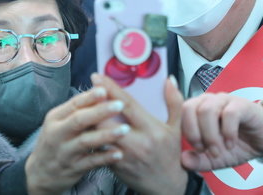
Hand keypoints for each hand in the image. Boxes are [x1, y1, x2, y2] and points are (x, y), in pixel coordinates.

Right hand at [25, 87, 127, 194]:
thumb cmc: (56, 141)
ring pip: (85, 141)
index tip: (105, 89)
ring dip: (106, 135)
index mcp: (55, 118)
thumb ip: (78, 109)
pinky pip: (90, 162)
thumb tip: (102, 90)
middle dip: (100, 112)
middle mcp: (58, 133)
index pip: (73, 104)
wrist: (40, 174)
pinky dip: (105, 158)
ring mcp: (65, 152)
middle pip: (79, 120)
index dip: (90, 97)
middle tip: (120, 105)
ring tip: (125, 130)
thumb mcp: (59, 123)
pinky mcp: (72, 168)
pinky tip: (119, 154)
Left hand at [91, 73, 186, 194]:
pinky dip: (93, 136)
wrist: (167, 187)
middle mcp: (136, 143)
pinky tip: (89, 128)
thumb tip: (170, 81)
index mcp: (151, 129)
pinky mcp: (114, 166)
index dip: (110, 89)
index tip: (98, 77)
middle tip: (87, 92)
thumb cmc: (171, 156)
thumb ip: (174, 102)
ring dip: (91, 120)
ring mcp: (123, 156)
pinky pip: (99, 148)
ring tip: (85, 108)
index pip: (126, 104)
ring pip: (99, 134)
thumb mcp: (177, 128)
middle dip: (94, 104)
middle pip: (106, 120)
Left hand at [181, 93, 262, 170]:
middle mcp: (209, 101)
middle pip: (189, 107)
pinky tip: (231, 143)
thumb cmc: (237, 143)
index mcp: (198, 109)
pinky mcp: (242, 105)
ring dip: (210, 135)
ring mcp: (225, 101)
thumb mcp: (215, 159)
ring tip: (218, 149)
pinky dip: (228, 132)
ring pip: (207, 110)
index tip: (197, 149)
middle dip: (195, 133)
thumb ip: (198, 161)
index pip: (181, 112)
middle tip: (206, 150)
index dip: (186, 132)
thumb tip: (183, 160)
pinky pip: (229, 113)